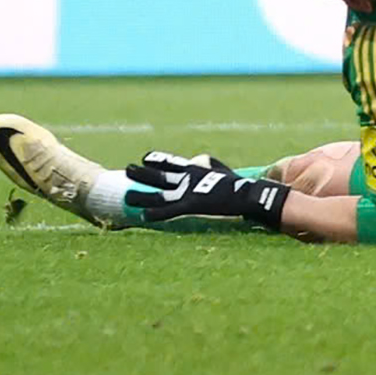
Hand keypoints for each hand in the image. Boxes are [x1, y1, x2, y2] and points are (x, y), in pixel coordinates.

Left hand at [123, 152, 288, 227]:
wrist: (248, 194)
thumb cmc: (237, 184)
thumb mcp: (221, 170)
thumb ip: (209, 165)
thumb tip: (203, 159)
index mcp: (196, 170)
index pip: (172, 162)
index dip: (157, 160)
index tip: (144, 158)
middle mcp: (188, 178)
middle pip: (160, 175)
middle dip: (143, 173)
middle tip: (127, 169)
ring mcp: (189, 191)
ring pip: (160, 193)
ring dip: (142, 195)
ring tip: (126, 196)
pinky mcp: (193, 204)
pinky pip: (170, 210)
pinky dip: (157, 213)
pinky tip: (144, 216)